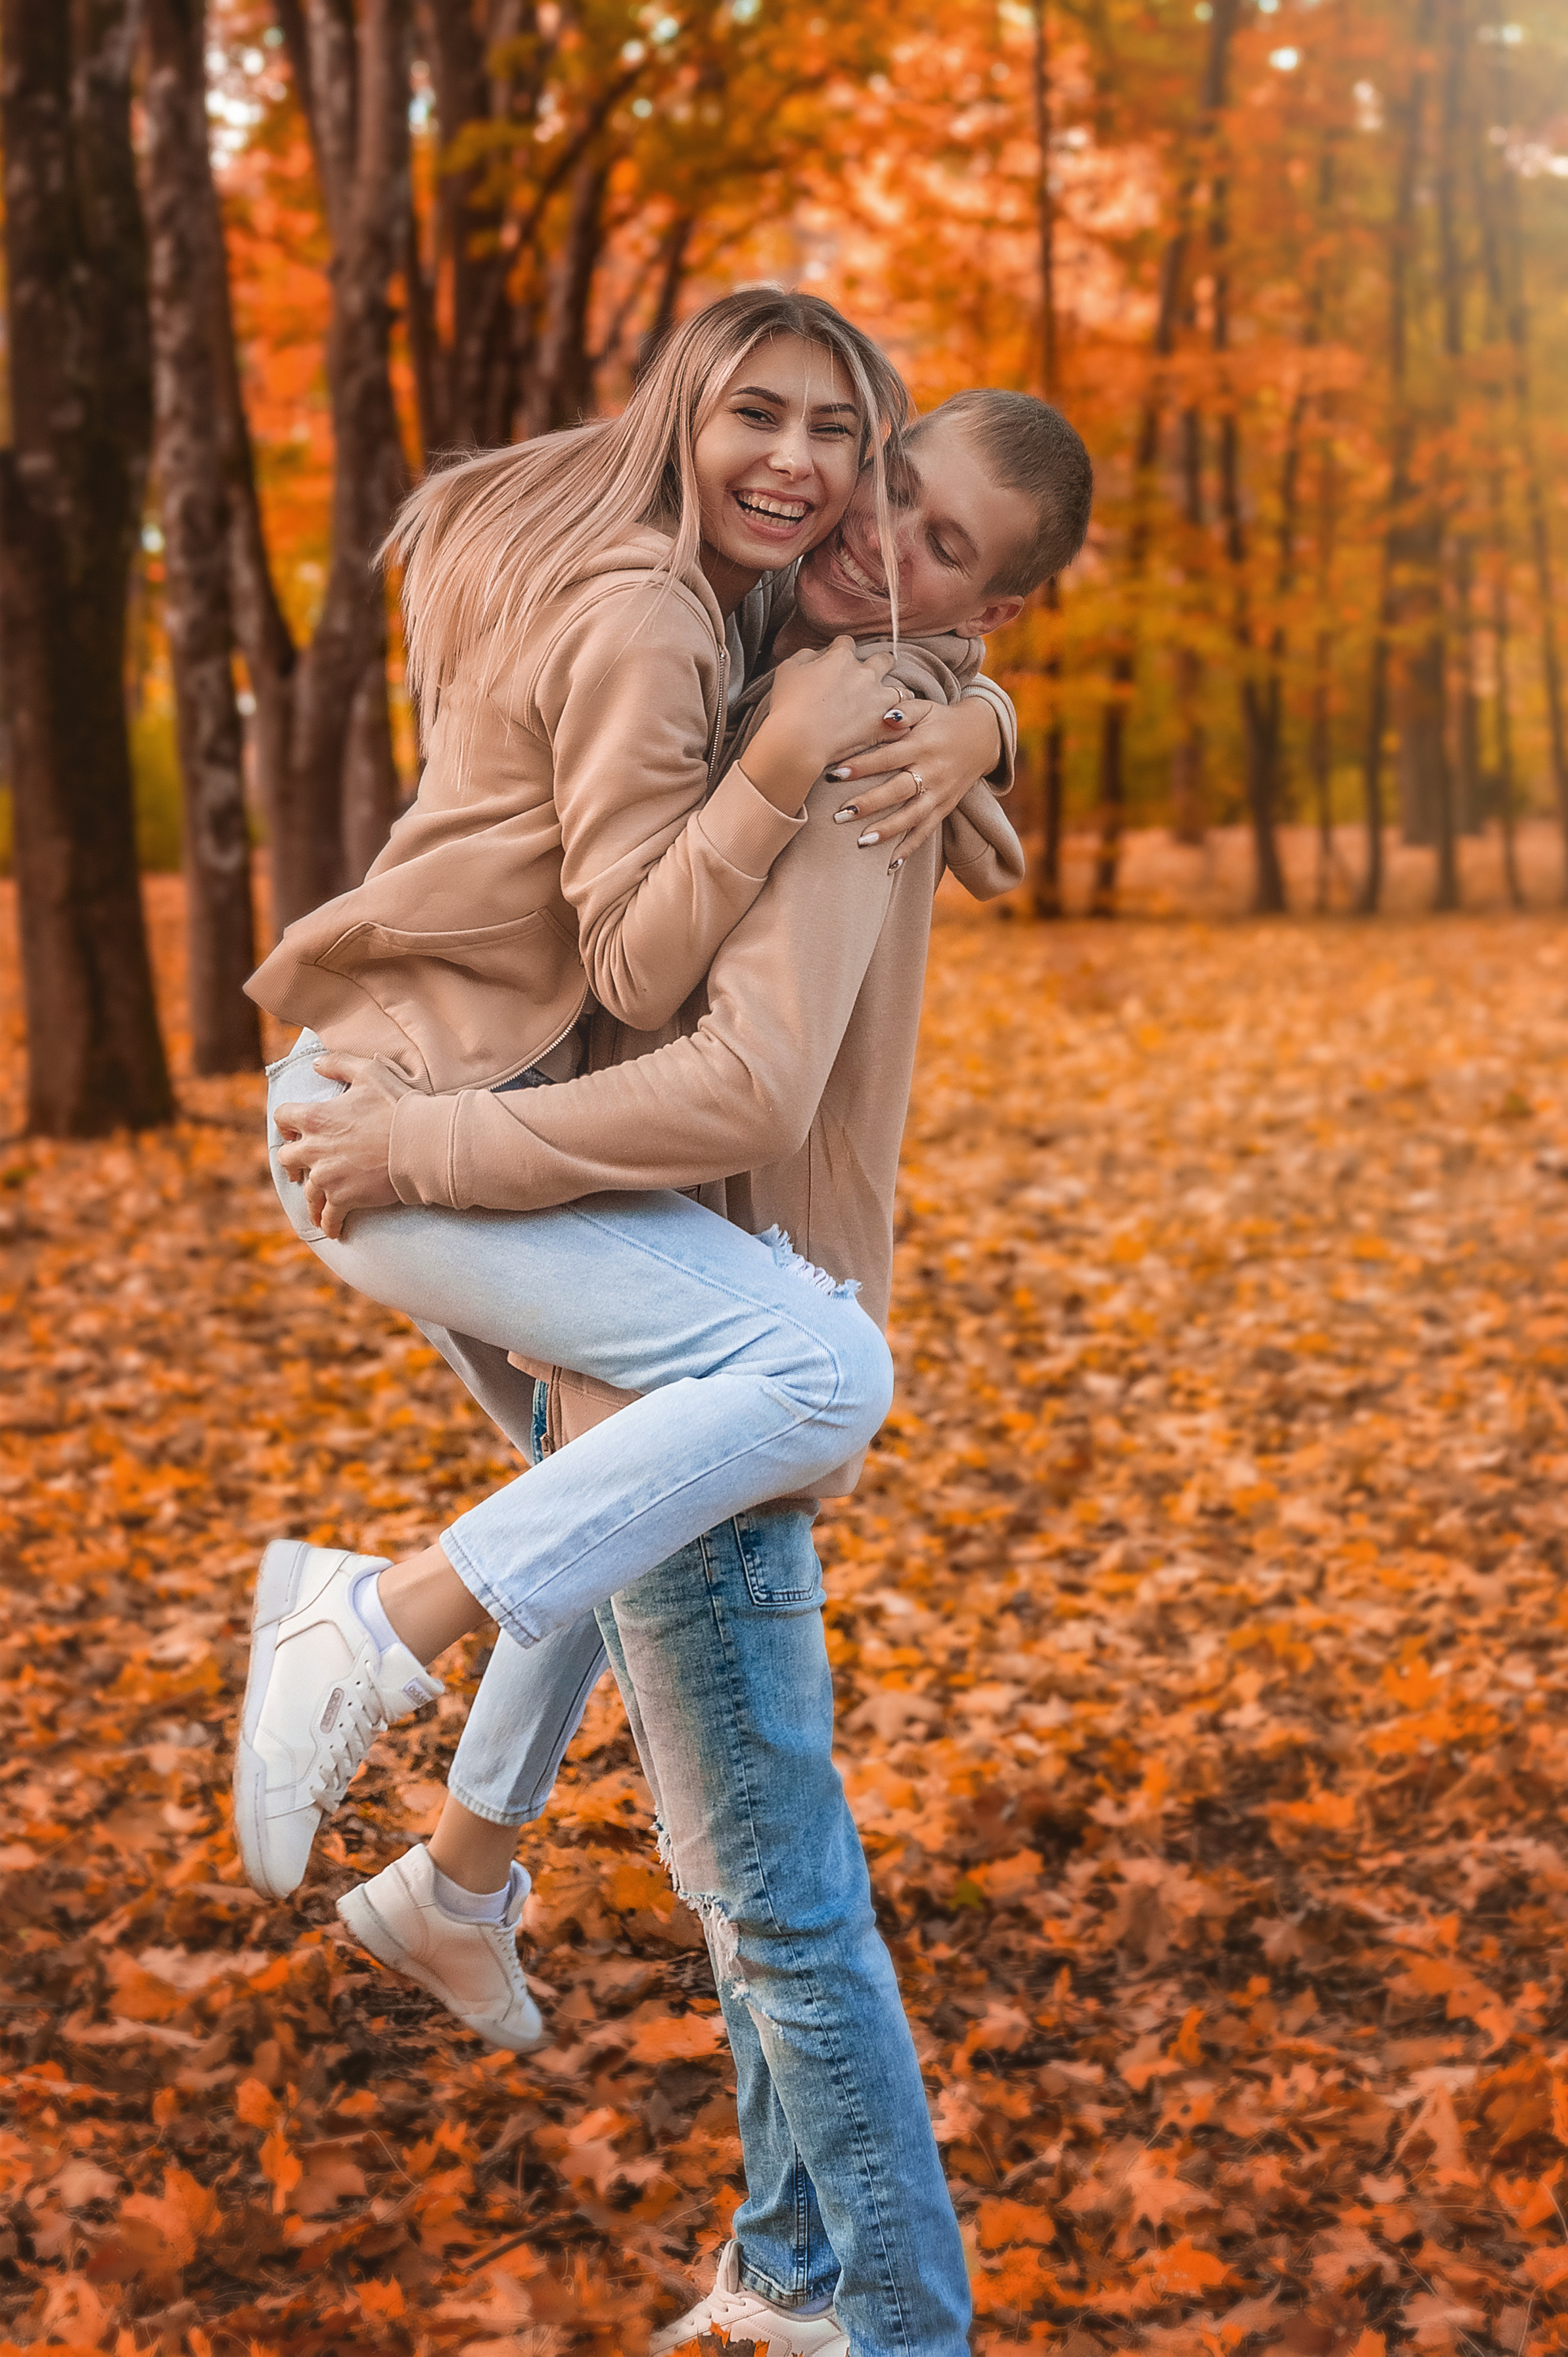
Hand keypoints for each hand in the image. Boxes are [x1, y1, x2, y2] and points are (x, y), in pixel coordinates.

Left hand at [273, 1052, 411, 1239]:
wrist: (421, 1144)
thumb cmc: (398, 1106)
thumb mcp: (369, 1073)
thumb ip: (339, 1064)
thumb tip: (316, 1063)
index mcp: (316, 1117)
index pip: (283, 1118)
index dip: (286, 1123)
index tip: (292, 1131)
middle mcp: (314, 1149)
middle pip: (287, 1158)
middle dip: (293, 1163)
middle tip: (299, 1171)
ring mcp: (326, 1176)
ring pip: (307, 1192)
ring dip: (311, 1199)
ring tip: (317, 1208)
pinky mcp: (343, 1198)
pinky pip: (328, 1216)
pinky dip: (328, 1223)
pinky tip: (333, 1230)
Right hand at [742, 636, 907, 816]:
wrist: (799, 741)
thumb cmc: (788, 706)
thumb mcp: (787, 671)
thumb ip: (804, 657)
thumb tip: (813, 655)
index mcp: (841, 658)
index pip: (847, 643)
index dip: (840, 650)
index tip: (836, 659)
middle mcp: (865, 675)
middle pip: (883, 660)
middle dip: (880, 665)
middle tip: (871, 677)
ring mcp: (878, 700)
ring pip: (902, 691)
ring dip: (896, 695)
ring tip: (888, 705)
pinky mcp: (883, 726)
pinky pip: (904, 723)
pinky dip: (901, 725)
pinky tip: (894, 728)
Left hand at [826, 695, 1004, 865]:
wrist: (982, 737)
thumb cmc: (941, 721)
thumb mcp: (925, 708)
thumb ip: (903, 710)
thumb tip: (885, 716)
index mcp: (922, 745)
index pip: (887, 757)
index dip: (862, 766)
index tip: (835, 774)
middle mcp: (931, 771)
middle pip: (898, 790)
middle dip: (869, 804)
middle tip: (840, 815)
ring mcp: (939, 793)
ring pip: (912, 816)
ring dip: (887, 830)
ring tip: (861, 842)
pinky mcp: (944, 808)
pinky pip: (926, 831)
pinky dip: (909, 848)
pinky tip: (889, 865)